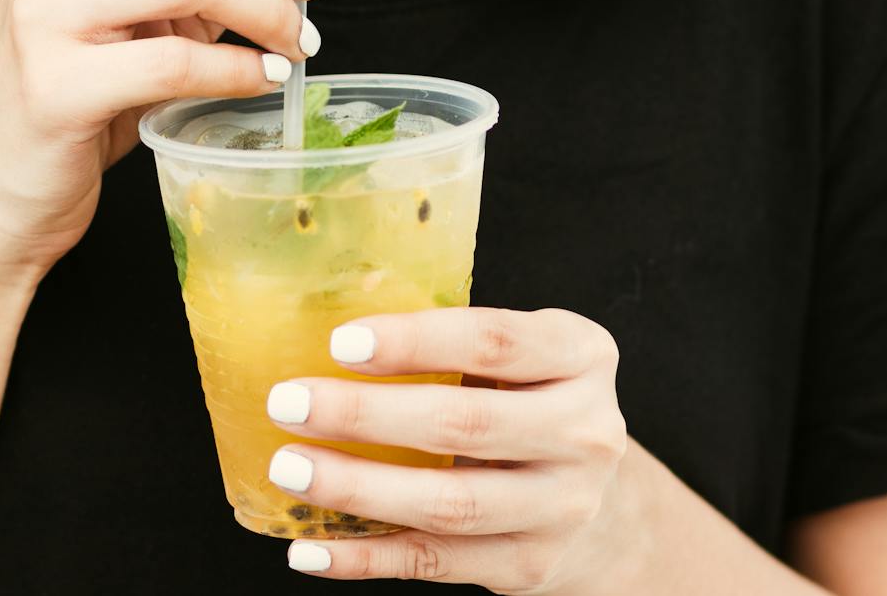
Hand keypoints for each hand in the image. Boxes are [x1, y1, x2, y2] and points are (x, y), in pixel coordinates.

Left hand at [264, 307, 625, 593]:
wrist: (599, 499)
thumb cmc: (529, 400)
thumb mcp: (519, 353)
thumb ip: (448, 340)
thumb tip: (319, 322)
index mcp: (580, 354)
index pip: (495, 341)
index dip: (414, 341)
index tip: (339, 343)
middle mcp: (584, 432)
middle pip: (465, 424)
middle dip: (365, 415)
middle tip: (288, 403)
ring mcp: (563, 507)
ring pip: (450, 503)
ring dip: (357, 488)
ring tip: (290, 469)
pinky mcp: (530, 565)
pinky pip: (435, 562)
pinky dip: (367, 556)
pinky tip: (310, 547)